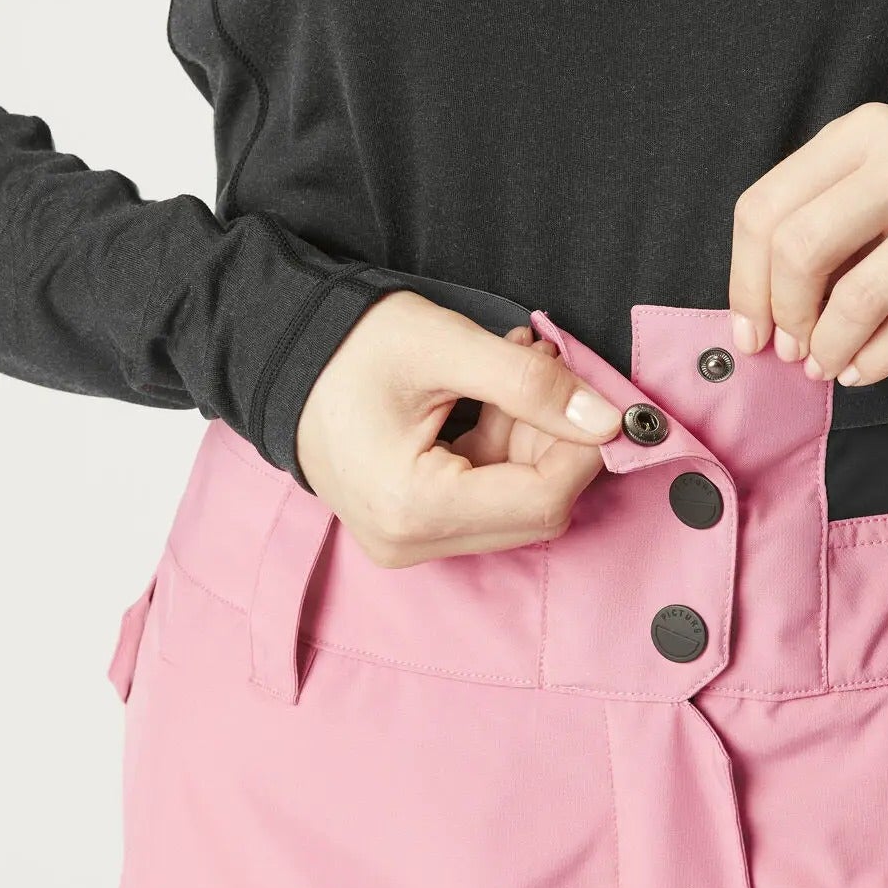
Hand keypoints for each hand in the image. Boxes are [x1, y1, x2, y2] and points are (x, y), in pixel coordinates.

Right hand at [295, 293, 622, 566]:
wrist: (278, 356)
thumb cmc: (347, 348)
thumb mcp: (445, 346)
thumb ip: (530, 383)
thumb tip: (609, 419)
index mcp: (412, 507)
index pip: (543, 501)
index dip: (583, 447)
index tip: (591, 392)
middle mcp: (409, 541)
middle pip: (534, 510)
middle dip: (554, 440)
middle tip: (543, 367)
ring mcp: (408, 541)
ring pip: (516, 505)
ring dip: (531, 438)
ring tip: (513, 369)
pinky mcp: (412, 528)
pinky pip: (488, 500)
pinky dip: (504, 448)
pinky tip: (493, 396)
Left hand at [728, 102, 887, 383]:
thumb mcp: (877, 175)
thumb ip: (819, 220)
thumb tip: (761, 312)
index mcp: (865, 131)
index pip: (767, 207)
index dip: (745, 281)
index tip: (752, 328)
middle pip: (802, 247)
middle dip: (786, 314)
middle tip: (793, 348)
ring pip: (860, 296)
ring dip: (829, 347)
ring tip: (827, 364)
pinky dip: (875, 361)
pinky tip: (863, 369)